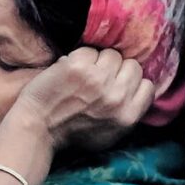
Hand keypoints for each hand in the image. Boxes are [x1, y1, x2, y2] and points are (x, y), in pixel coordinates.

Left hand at [11, 47, 153, 150]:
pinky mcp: (77, 67)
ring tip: (84, 74)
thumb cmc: (72, 132)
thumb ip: (129, 112)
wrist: (38, 127)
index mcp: (128, 115)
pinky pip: (88, 50)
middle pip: (132, 65)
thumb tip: (140, 89)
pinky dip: (78, 57)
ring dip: (98, 60)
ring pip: (111, 54)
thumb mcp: (111, 134)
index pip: (147, 84)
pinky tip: (69, 69)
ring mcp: (97, 79)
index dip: (131, 82)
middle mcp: (116, 96)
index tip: (118, 84)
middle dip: (117, 69)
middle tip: (99, 77)